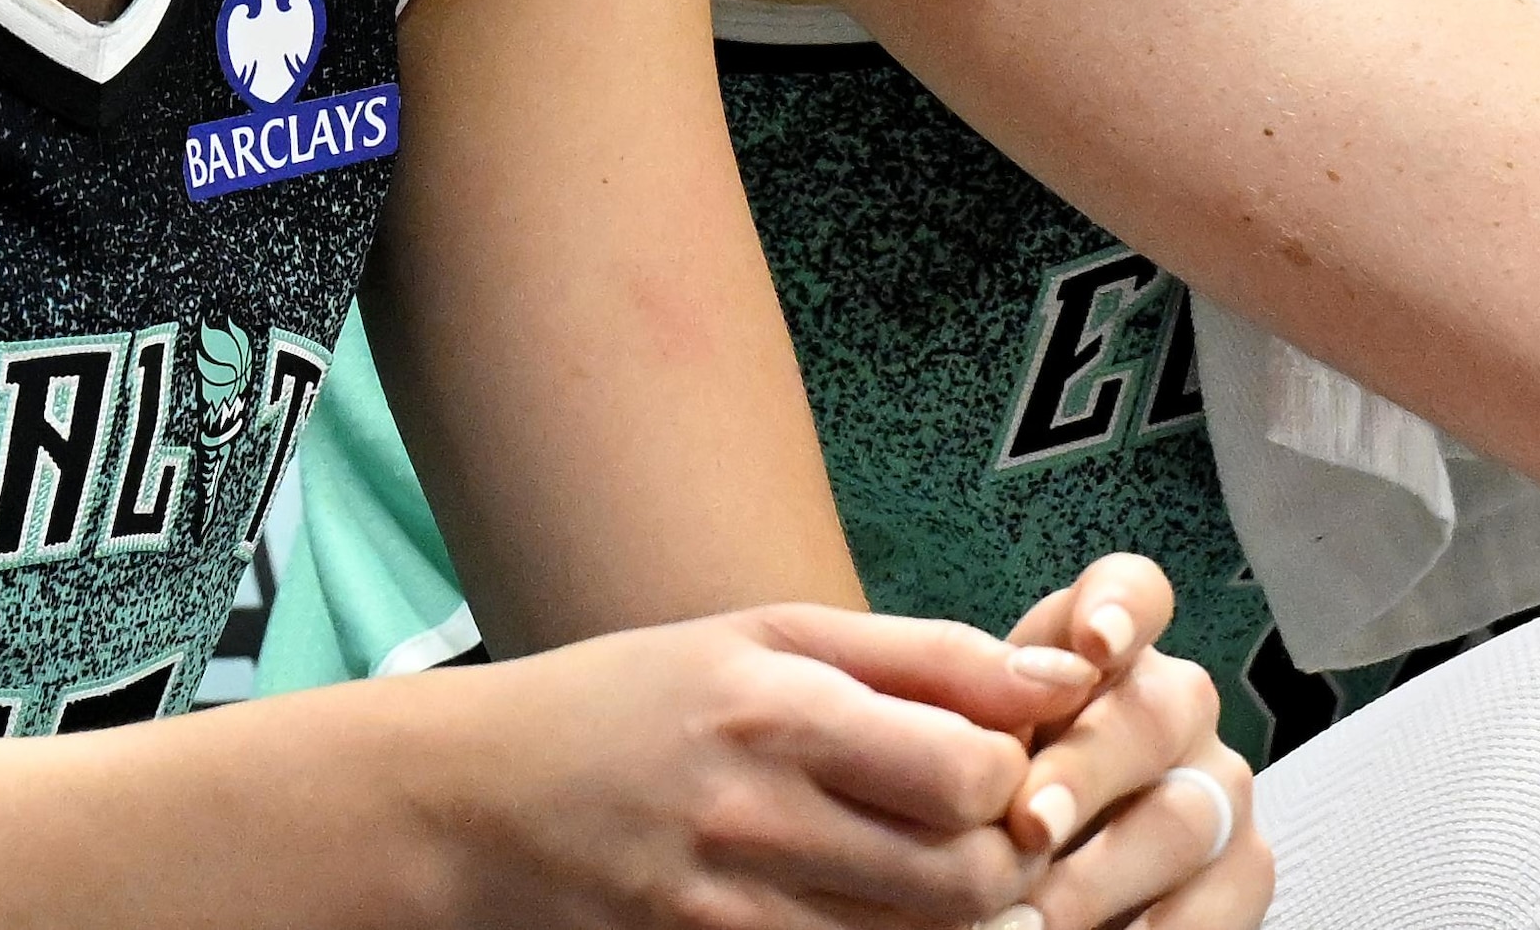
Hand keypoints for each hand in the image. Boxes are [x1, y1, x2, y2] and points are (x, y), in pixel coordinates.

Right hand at [436, 600, 1085, 925]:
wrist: (472, 806)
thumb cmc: (635, 702)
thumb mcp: (767, 637)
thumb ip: (925, 656)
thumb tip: (1068, 674)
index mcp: (779, 709)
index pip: (975, 772)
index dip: (1015, 772)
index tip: (996, 760)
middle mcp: (757, 818)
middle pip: (970, 881)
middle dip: (1008, 860)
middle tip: (987, 833)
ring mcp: (730, 914)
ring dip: (959, 917)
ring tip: (933, 871)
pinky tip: (873, 910)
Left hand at [996, 559, 1261, 928]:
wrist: (1027, 892)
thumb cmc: (984, 810)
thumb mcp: (967, 756)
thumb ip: (983, 725)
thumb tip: (1014, 746)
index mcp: (1107, 658)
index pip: (1136, 594)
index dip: (1122, 606)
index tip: (1093, 645)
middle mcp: (1175, 708)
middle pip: (1156, 712)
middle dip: (1086, 771)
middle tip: (1027, 828)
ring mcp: (1218, 788)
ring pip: (1185, 814)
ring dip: (1104, 874)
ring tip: (1030, 919)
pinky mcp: (1246, 867)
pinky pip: (1232, 892)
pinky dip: (1169, 927)